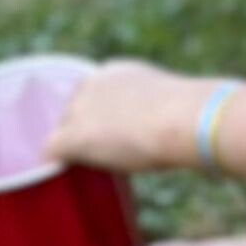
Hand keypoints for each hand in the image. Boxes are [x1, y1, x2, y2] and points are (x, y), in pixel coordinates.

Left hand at [50, 58, 208, 173]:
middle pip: (71, 110)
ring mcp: (80, 110)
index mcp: (115, 72)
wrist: (183, 121)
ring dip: (70, 147)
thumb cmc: (193, 117)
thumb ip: (164, 111)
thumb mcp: (175, 104)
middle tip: (98, 154)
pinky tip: (57, 174)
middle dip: (81, 130)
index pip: (91, 92)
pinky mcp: (73, 136)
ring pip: (61, 130)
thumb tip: (180, 133)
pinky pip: (51, 150)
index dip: (96, 114)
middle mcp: (92, 85)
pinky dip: (54, 162)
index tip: (106, 129)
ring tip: (79, 167)